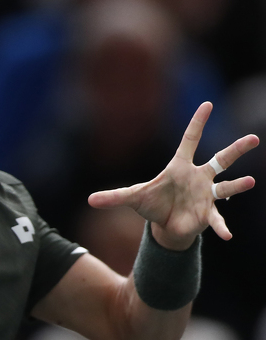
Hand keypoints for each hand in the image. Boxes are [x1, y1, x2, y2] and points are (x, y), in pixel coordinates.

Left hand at [87, 102, 258, 249]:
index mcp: (179, 167)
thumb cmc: (153, 205)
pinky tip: (226, 236)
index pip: (190, 140)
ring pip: (227, 186)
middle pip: (220, 159)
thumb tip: (89, 200)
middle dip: (237, 149)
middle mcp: (198, 177)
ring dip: (238, 184)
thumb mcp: (132, 198)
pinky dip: (220, 227)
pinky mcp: (207, 214)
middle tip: (254, 138)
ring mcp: (206, 195)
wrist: (165, 225)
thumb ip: (113, 197)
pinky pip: (216, 219)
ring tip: (250, 181)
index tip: (208, 103)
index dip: (197, 123)